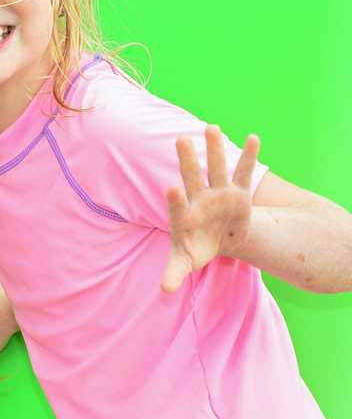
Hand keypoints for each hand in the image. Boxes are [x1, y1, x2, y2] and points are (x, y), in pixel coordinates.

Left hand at [161, 125, 259, 292]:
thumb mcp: (185, 262)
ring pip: (215, 168)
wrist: (213, 239)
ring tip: (211, 127)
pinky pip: (244, 172)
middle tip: (179, 139)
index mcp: (183, 215)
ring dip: (215, 149)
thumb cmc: (194, 248)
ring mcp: (218, 193)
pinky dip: (249, 156)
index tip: (171, 187)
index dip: (174, 198)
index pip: (177, 205)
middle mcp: (199, 199)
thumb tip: (165, 292)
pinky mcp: (238, 193)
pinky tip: (253, 137)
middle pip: (191, 177)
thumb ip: (174, 273)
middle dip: (186, 160)